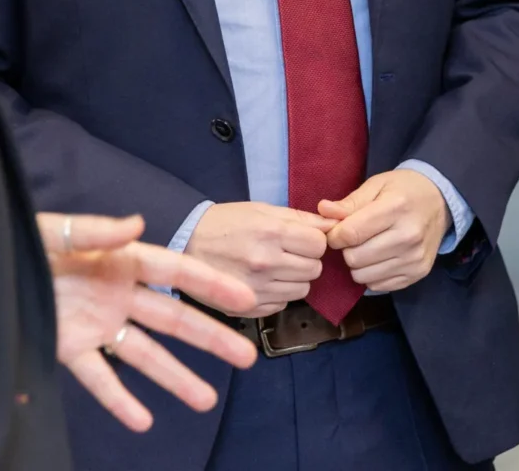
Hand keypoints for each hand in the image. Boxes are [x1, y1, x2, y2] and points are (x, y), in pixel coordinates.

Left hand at [39, 213, 258, 432]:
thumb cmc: (21, 242)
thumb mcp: (56, 231)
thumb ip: (96, 231)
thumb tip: (137, 224)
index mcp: (121, 260)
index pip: (175, 272)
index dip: (211, 284)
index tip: (245, 297)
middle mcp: (118, 295)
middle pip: (173, 320)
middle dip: (210, 338)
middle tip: (246, 357)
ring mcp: (97, 325)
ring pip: (145, 354)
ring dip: (176, 377)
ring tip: (206, 400)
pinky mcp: (70, 349)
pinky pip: (99, 378)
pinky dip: (119, 400)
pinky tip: (142, 421)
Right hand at [184, 202, 334, 316]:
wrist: (185, 243)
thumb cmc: (225, 222)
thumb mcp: (262, 209)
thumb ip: (299, 218)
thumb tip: (332, 225)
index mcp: (271, 234)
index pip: (319, 245)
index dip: (315, 241)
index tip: (303, 240)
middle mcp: (266, 263)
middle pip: (314, 270)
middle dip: (307, 260)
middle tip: (289, 253)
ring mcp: (256, 289)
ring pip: (302, 291)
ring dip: (295, 279)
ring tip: (276, 267)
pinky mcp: (247, 308)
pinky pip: (282, 305)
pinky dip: (279, 295)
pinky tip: (264, 282)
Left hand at [319, 169, 449, 293]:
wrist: (440, 200)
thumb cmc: (404, 190)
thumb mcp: (377, 185)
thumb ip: (350, 202)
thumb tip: (323, 211)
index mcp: (396, 208)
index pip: (350, 233)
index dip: (334, 235)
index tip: (336, 230)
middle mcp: (409, 236)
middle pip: (355, 258)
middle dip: (347, 249)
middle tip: (355, 237)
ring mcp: (415, 258)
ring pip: (363, 276)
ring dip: (358, 264)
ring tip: (368, 247)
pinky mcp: (418, 273)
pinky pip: (378, 286)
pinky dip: (372, 274)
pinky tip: (380, 258)